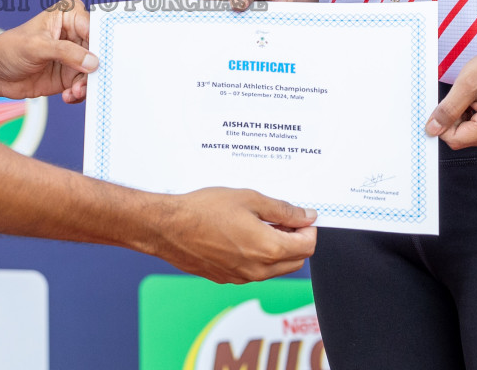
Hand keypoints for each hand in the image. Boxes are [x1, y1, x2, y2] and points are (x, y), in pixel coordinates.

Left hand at [0, 0, 96, 103]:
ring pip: (94, 71)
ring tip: (73, 92)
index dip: (100, 42)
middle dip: (94, 69)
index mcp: (68, 16)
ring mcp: (74, 56)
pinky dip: (79, 93)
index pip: (93, 26)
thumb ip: (66, 52)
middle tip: (86, 82)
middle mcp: (75, 34)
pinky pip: (84, 85)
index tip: (101, 59)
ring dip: (86, 84)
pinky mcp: (70, 75)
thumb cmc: (10, 49)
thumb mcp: (37, 46)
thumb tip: (92, 62)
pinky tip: (67, 95)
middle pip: (98, 51)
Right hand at [155, 188, 316, 283]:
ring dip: (278, 249)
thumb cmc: (203, 211)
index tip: (301, 216)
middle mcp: (258, 269)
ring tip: (260, 224)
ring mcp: (242, 277)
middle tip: (283, 219)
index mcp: (268, 249)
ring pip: (275, 269)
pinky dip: (258, 257)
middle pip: (296, 261)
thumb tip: (305, 216)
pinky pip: (254, 271)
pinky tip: (242, 235)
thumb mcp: (249, 199)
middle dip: (296, 240)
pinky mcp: (227, 278)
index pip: (307, 246)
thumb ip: (282, 209)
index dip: (309, 228)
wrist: (168, 227)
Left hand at [423, 36, 476, 148]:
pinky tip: (476, 102)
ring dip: (461, 116)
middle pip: (460, 138)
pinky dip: (468, 116)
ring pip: (465, 134)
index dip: (444, 122)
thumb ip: (448, 109)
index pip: (454, 140)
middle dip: (454, 118)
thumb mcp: (466, 84)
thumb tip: (433, 129)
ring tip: (473, 98)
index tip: (448, 104)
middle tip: (464, 98)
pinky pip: (473, 130)